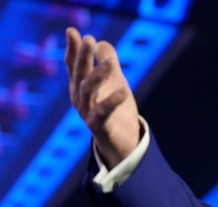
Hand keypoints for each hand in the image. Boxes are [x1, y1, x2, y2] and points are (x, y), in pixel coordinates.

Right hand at [65, 27, 139, 168]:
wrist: (122, 143)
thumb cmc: (116, 110)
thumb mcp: (114, 83)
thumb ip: (107, 63)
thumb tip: (102, 43)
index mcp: (81, 86)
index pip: (74, 65)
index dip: (73, 48)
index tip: (73, 31)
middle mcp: (80, 98)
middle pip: (79, 74)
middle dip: (82, 56)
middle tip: (88, 39)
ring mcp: (87, 112)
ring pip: (89, 90)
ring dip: (98, 75)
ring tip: (111, 62)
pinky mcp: (99, 126)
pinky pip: (104, 112)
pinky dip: (113, 101)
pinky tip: (123, 92)